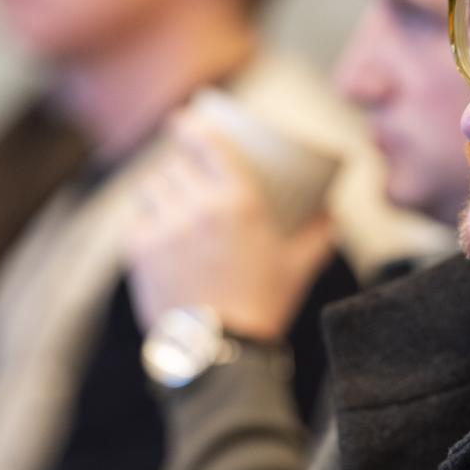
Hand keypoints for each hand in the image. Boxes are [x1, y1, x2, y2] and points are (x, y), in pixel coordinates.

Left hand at [127, 112, 336, 340]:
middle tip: (187, 180)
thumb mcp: (298, 266)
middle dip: (180, 168)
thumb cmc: (263, 305)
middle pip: (176, 164)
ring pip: (152, 187)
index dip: (191, 125)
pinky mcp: (139, 248)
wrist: (219, 350)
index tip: (182, 119)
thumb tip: (331, 211)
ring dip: (161, 191)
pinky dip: (147, 222)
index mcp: (240, 202)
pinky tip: (160, 237)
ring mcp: (165, 226)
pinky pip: (138, 219)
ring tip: (172, 206)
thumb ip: (319, 233)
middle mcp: (199, 206)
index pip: (208, 143)